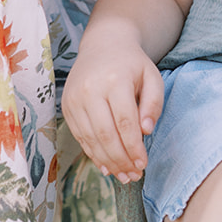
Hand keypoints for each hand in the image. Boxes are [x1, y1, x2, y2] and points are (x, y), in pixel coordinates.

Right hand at [62, 46, 165, 182]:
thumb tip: (146, 131)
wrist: (103, 45)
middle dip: (121, 160)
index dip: (134, 147)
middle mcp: (90, 88)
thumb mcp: (152, 77)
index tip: (144, 163)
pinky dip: (94, 154)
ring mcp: (74, 98)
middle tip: (134, 175)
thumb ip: (154, 103)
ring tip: (124, 175)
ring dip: (108, 162)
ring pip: (91, 139)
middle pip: (106, 134)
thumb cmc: (132, 64)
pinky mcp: (67, 106)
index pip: (125, 121)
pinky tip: (107, 166)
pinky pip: (80, 136)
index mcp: (115, 79)